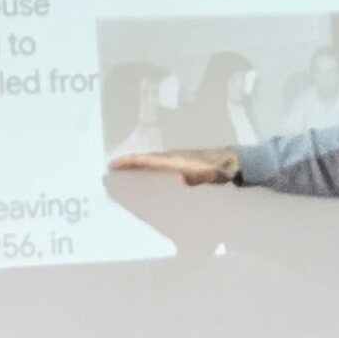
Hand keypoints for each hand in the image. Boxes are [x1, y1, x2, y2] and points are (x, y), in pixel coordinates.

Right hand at [110, 148, 237, 185]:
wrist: (229, 162)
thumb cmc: (219, 170)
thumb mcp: (210, 175)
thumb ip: (198, 178)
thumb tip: (182, 180)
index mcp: (175, 161)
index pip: (148, 161)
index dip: (131, 162)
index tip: (114, 164)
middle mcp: (172, 157)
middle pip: (145, 159)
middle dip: (127, 163)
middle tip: (109, 168)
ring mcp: (175, 158)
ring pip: (150, 161)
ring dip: (135, 164)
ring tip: (119, 170)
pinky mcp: (178, 162)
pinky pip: (158, 164)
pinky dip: (146, 166)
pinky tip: (142, 173)